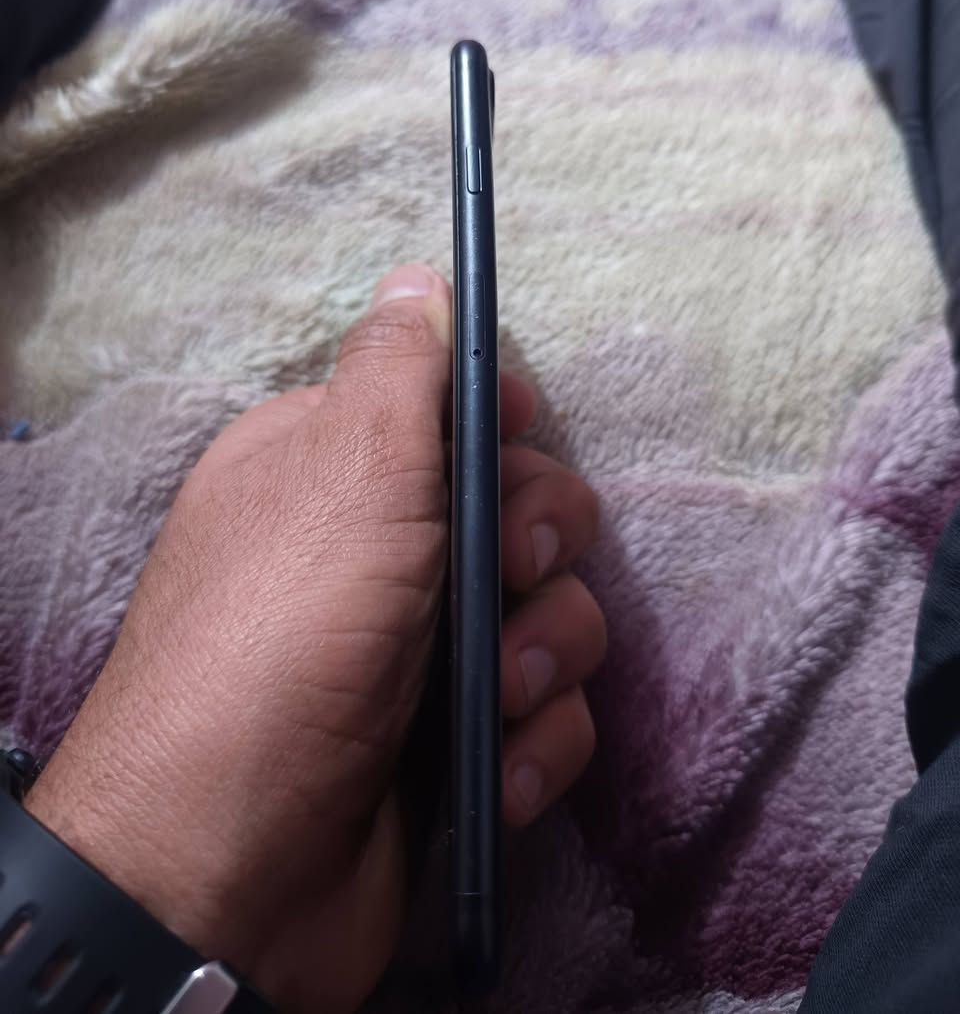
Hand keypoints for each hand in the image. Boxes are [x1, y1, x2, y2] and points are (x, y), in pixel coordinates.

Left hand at [26, 265, 605, 1013]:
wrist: (232, 869)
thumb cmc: (286, 638)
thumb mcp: (345, 474)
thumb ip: (398, 372)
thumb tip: (418, 279)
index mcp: (338, 474)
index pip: (454, 413)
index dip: (504, 426)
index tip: (518, 441)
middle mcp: (383, 556)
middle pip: (526, 511)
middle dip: (539, 546)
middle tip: (507, 574)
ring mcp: (423, 653)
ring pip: (555, 616)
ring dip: (546, 656)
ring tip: (499, 698)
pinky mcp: (459, 744)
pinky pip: (549, 716)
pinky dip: (535, 745)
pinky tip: (493, 777)